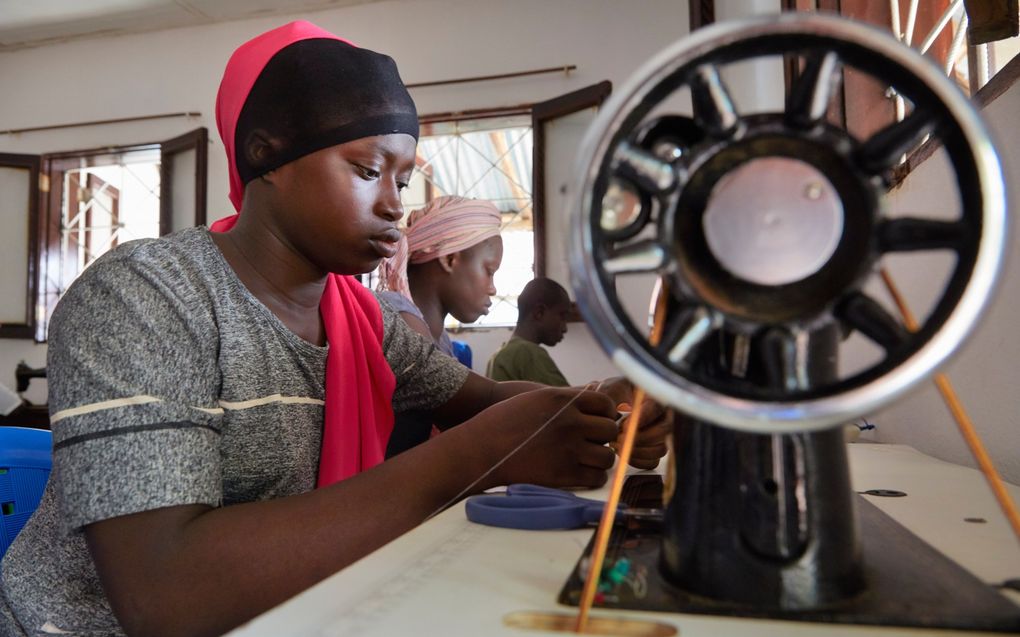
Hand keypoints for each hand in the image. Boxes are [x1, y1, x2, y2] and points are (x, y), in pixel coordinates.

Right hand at [477, 386, 618, 488]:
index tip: (599, 422)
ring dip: (600, 459)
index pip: (605, 404)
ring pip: (607, 456)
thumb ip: (567, 398)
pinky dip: (593, 477)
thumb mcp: (536, 398)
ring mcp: (569, 449)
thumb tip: (595, 395)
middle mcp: (570, 422)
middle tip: (591, 443)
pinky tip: (581, 473)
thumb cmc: (504, 421)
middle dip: (604, 437)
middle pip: (610, 430)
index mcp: (563, 400)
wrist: (481, 449)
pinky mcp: (564, 474)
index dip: (606, 414)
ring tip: (587, 459)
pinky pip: (597, 478)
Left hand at [595, 377, 671, 470]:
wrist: (611, 406)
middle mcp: (663, 417)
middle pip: (663, 431)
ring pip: (660, 449)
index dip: (643, 419)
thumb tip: (614, 414)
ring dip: (637, 451)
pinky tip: (620, 452)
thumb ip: (611, 397)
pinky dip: (635, 461)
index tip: (625, 426)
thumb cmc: (613, 394)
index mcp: (655, 398)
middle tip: (618, 438)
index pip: (657, 408)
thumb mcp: (610, 390)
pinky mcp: (654, 451)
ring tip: (615, 444)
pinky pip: (652, 462)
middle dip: (639, 438)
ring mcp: (661, 436)